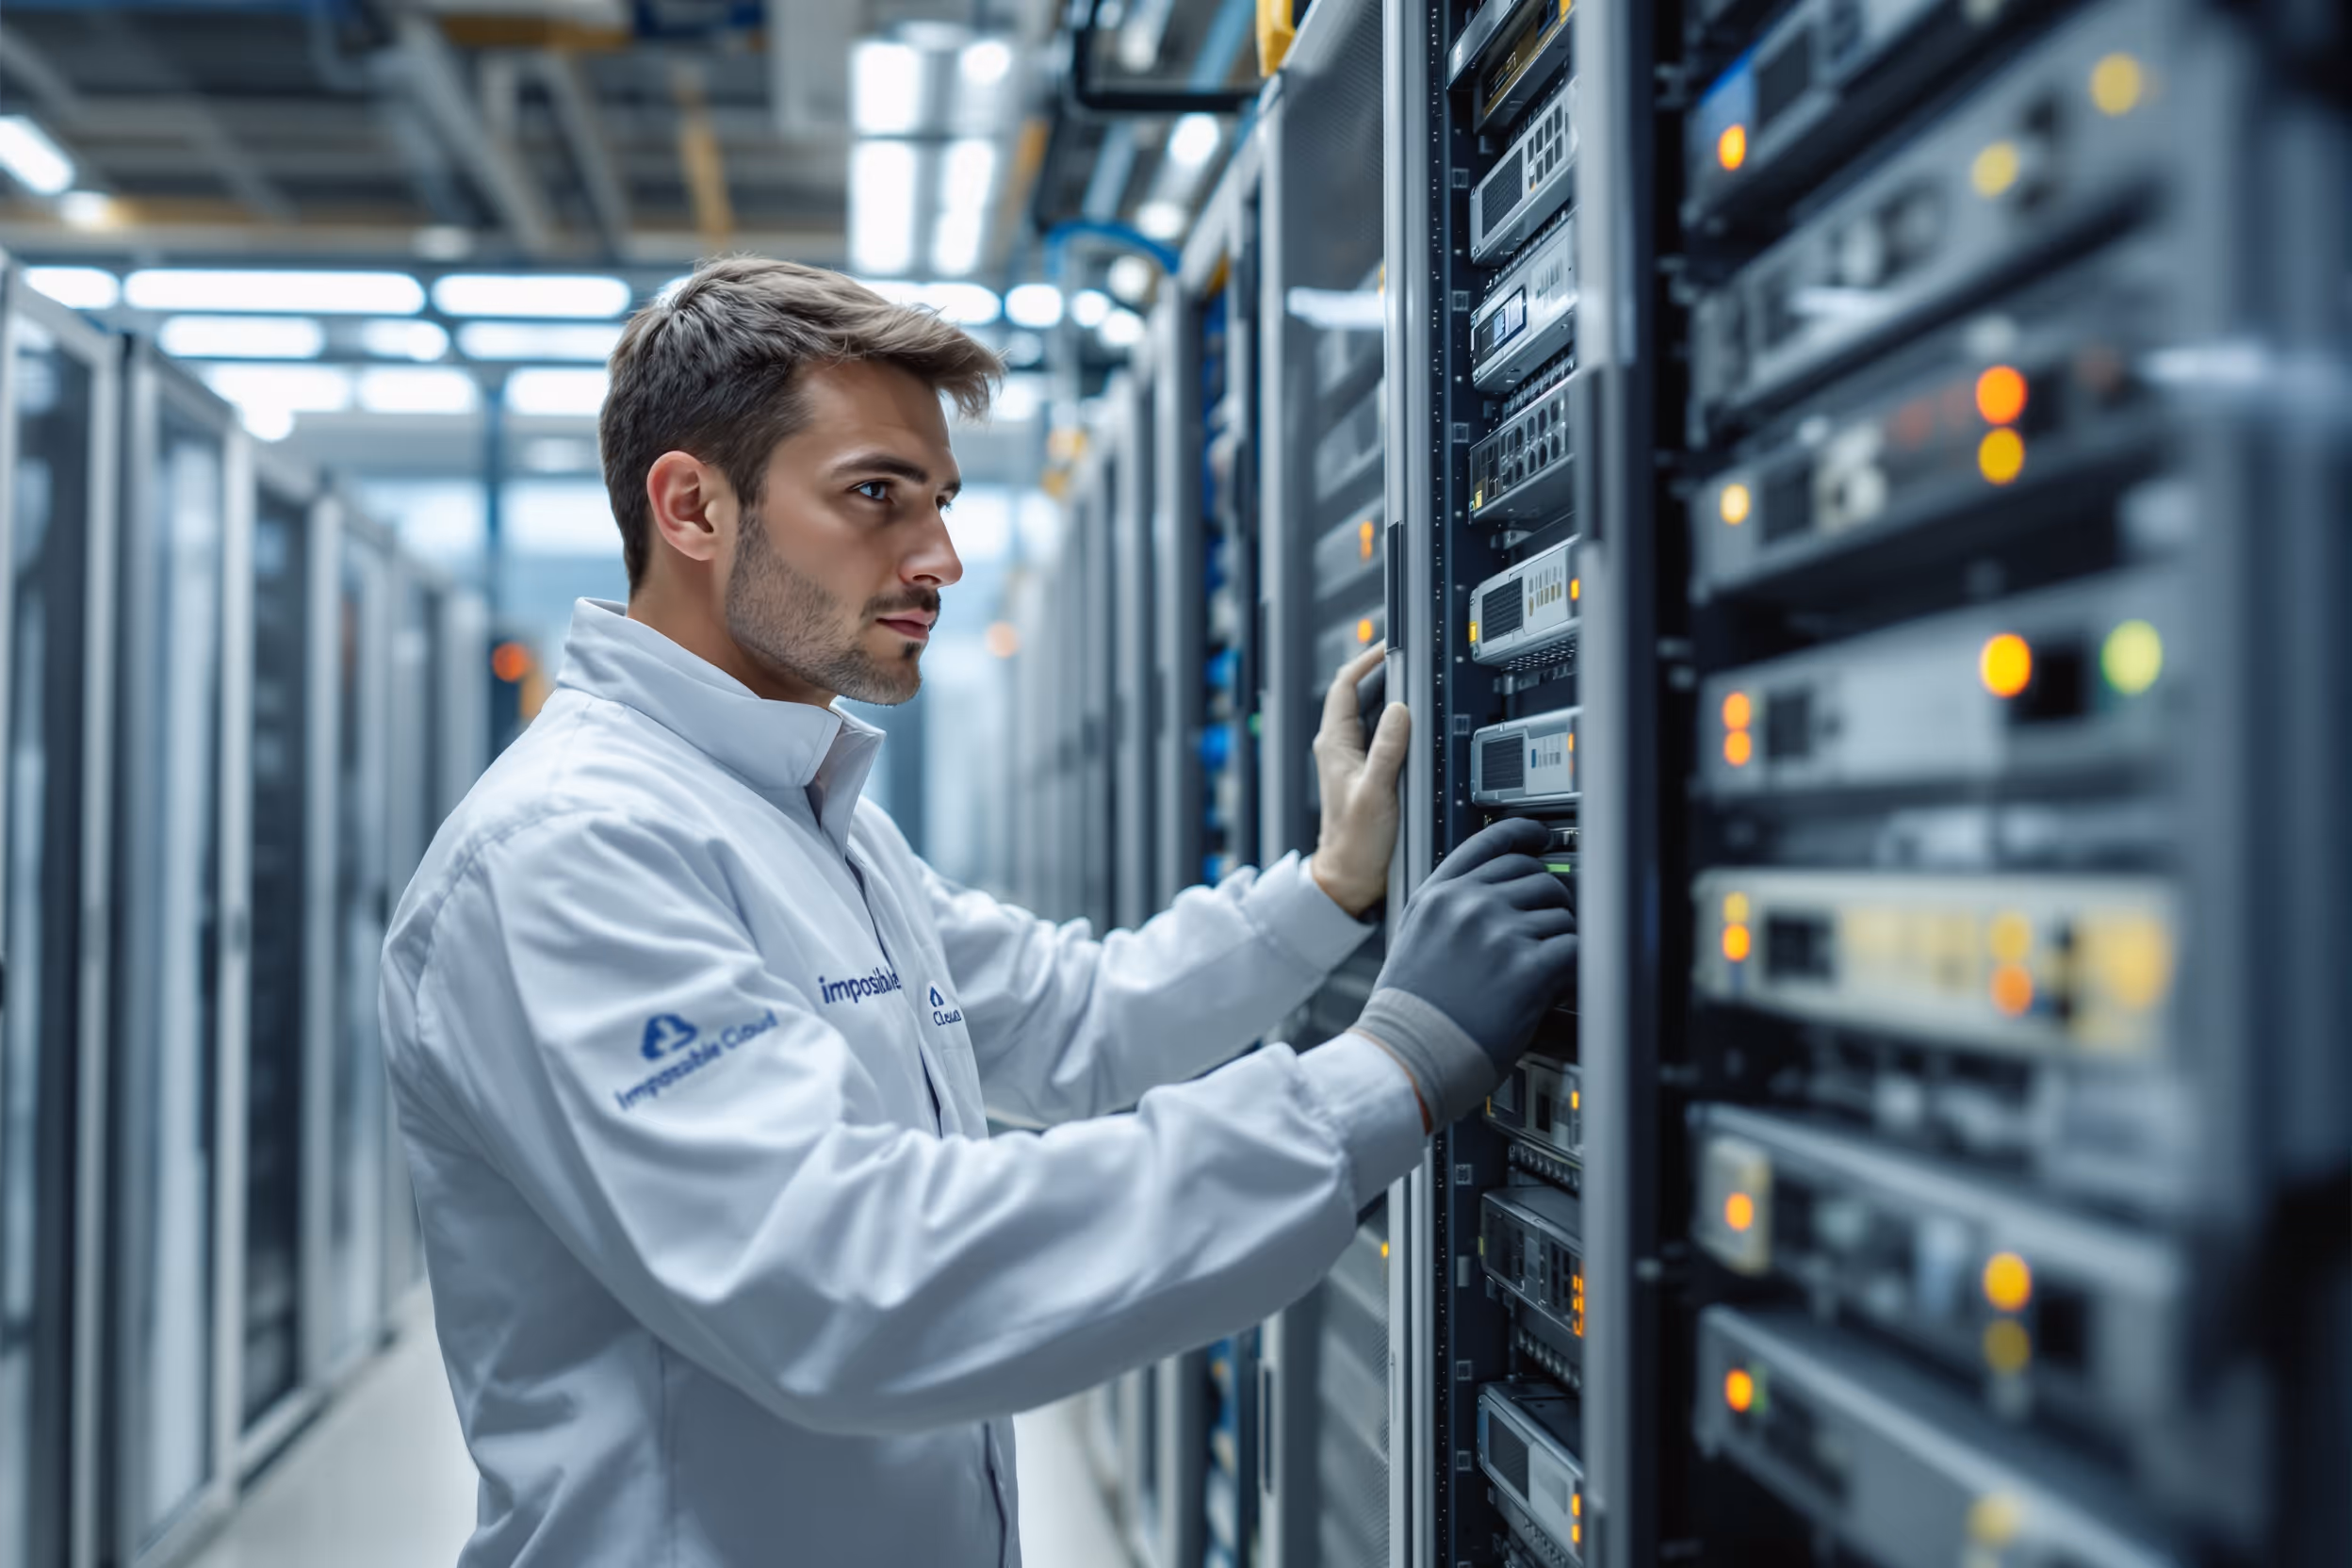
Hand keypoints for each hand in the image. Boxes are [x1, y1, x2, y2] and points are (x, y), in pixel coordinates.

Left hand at [1308, 642, 1409, 917]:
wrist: (1349, 876)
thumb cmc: (1355, 841)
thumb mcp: (1377, 790)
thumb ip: (1388, 748)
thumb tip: (1399, 709)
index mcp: (1333, 744)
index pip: (1345, 685)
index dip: (1366, 661)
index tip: (1389, 646)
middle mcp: (1338, 747)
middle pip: (1357, 694)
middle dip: (1382, 673)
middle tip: (1412, 659)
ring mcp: (1350, 758)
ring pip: (1369, 713)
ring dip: (1390, 696)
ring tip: (1417, 683)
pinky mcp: (1364, 772)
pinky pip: (1379, 734)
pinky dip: (1395, 722)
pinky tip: (1415, 723)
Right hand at [1349, 818, 1578, 1128]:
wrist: (1405, 1058)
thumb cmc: (1409, 1016)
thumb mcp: (1414, 942)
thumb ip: (1451, 912)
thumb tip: (1500, 900)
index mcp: (1439, 896)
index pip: (1493, 842)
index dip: (1526, 836)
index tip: (1543, 841)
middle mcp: (1468, 905)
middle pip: (1538, 877)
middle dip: (1551, 905)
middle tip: (1550, 934)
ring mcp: (1498, 933)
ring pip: (1562, 914)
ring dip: (1563, 942)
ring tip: (1547, 973)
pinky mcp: (1527, 969)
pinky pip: (1574, 949)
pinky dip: (1575, 971)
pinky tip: (1559, 988)